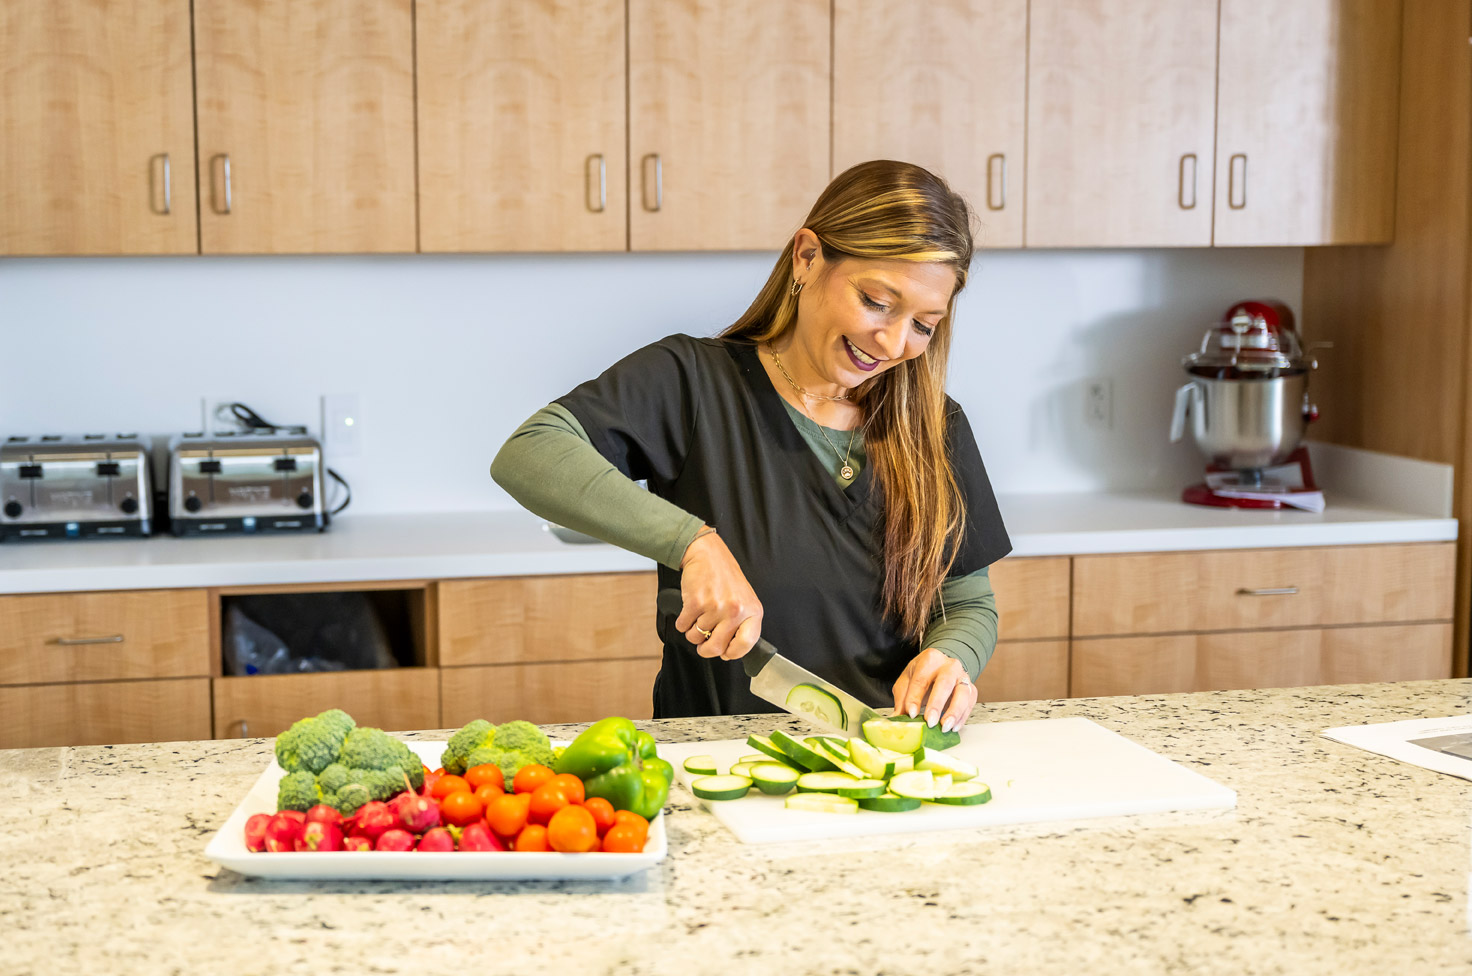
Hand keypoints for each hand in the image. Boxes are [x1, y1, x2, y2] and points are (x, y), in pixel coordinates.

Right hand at [675, 528, 763, 660]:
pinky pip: (683, 626)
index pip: (746, 645)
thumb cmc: (725, 576)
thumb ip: (741, 624)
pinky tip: (689, 610)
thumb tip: (729, 651)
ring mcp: (715, 607)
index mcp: (752, 611)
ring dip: (692, 632)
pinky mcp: (695, 603)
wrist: (707, 553)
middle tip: (703, 642)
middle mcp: (735, 610)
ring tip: (698, 616)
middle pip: (716, 648)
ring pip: (696, 638)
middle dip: (706, 649)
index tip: (725, 653)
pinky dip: (682, 622)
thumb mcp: (744, 599)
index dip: (732, 653)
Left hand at [891, 648, 977, 732]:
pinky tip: (954, 727)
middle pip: (945, 684)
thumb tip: (898, 718)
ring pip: (963, 694)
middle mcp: (949, 666)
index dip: (915, 698)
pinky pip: (970, 703)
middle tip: (930, 722)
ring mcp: (963, 677)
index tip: (911, 714)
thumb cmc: (923, 674)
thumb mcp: (907, 680)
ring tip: (945, 727)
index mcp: (930, 660)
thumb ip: (902, 698)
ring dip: (954, 712)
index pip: (921, 679)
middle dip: (937, 705)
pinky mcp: (971, 688)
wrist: (942, 666)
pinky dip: (962, 717)